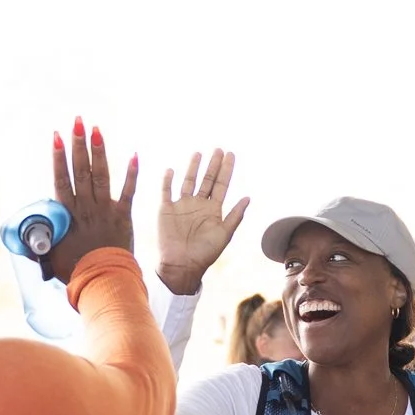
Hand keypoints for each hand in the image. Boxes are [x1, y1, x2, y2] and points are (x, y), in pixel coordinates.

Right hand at [43, 120, 137, 284]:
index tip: (57, 136)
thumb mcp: (50, 256)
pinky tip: (134, 155)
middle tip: (78, 121)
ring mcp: (105, 210)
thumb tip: (29, 239)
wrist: (102, 283)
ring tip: (97, 129)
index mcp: (67, 214)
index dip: (59, 156)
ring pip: (101, 175)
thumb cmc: (74, 272)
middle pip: (81, 170)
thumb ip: (41, 243)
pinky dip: (132, 174)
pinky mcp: (123, 217)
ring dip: (99, 151)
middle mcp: (86, 207)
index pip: (61, 178)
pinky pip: (129, 192)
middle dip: (78, 144)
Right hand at [155, 147, 249, 296]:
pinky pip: (166, 191)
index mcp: (213, 210)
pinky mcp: (166, 210)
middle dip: (213, 164)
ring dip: (193, 168)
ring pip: (188, 181)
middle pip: (207, 179)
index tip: (231, 154)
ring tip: (198, 153)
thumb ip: (235, 216)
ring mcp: (182, 206)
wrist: (181, 266)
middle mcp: (198, 205)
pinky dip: (167, 180)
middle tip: (218, 149)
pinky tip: (170, 170)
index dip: (226, 169)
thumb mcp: (224, 234)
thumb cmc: (205, 254)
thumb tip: (248, 197)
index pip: (222, 185)